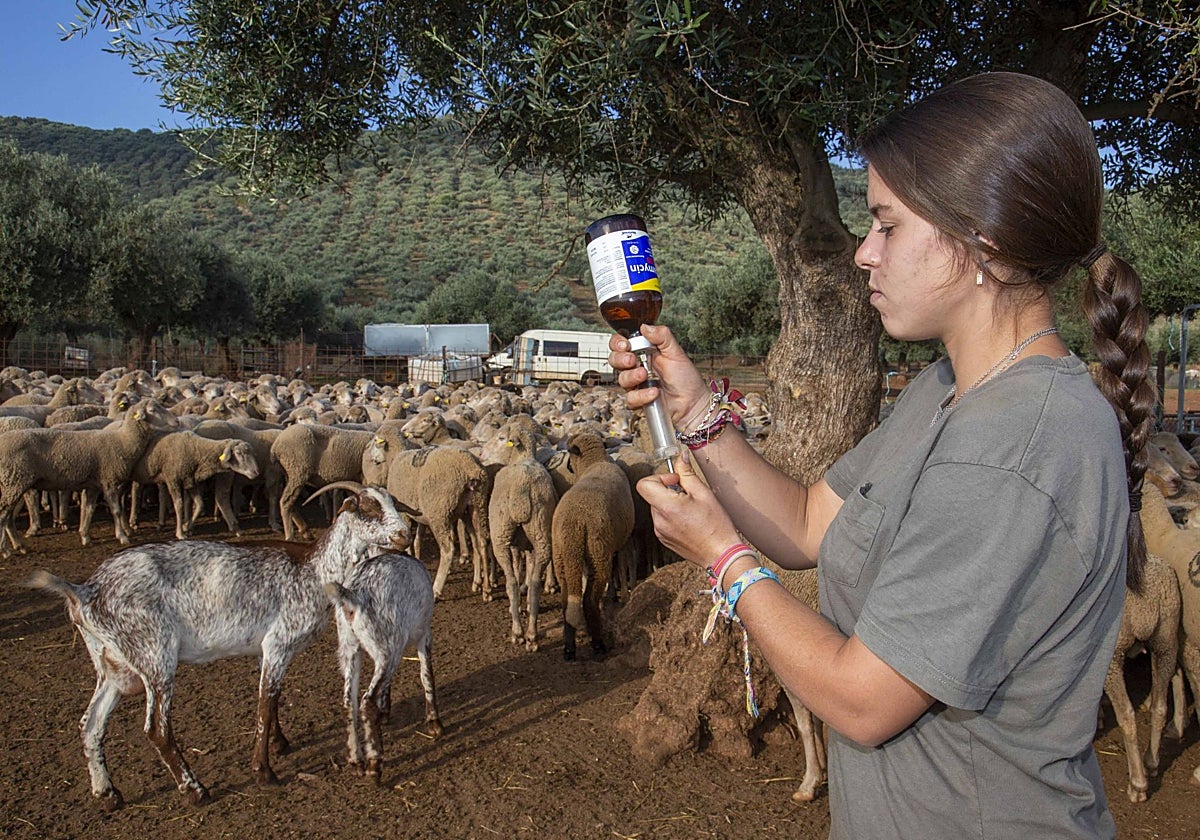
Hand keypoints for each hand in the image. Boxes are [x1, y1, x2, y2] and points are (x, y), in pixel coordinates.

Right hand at [608, 324, 709, 426]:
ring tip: (645, 375)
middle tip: (632, 360)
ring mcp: (637, 384)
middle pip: (614, 360)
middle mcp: (637, 367)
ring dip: (631, 376)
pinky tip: (654, 393)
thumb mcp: (676, 353)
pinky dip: (641, 395)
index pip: (621, 344)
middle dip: (620, 359)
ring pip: (620, 379)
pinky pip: (630, 398)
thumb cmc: (686, 379)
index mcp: (644, 352)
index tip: (625, 345)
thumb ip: (662, 336)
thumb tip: (645, 326)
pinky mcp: (638, 401)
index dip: (618, 343)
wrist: (693, 404)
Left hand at [635, 449, 739, 569]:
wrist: (721, 554)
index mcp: (667, 507)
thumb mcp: (704, 493)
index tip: (675, 481)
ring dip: (671, 503)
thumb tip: (680, 457)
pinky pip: (662, 520)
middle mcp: (659, 520)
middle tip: (689, 496)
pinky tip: (690, 521)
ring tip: (692, 510)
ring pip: (658, 507)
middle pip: (653, 495)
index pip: (643, 484)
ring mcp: (660, 532)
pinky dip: (672, 516)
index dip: (659, 478)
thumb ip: (687, 473)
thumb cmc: (717, 526)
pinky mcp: (664, 539)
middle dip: (668, 490)